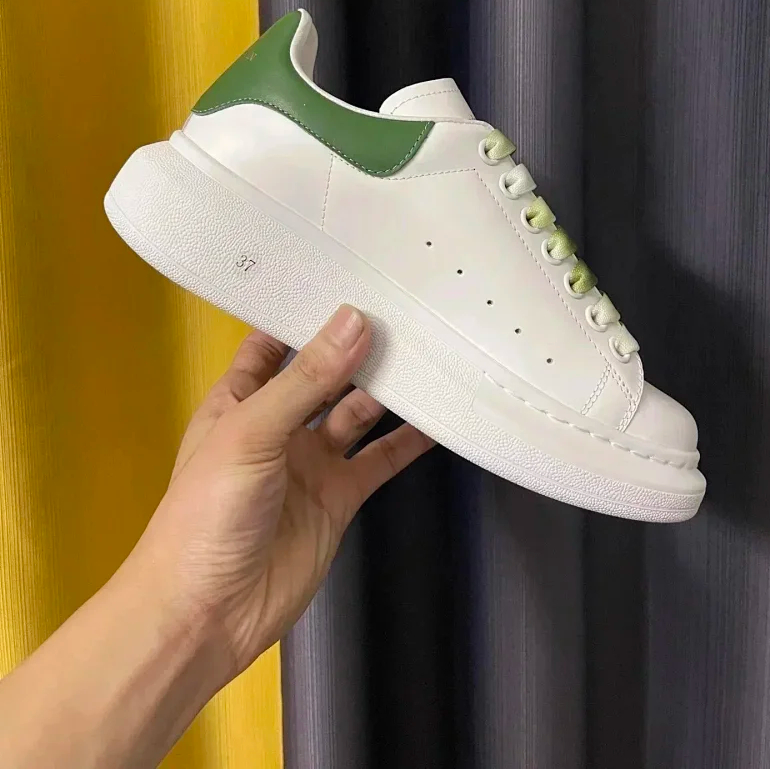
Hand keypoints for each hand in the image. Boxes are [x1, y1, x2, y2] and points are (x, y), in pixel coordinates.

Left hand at [127, 304, 433, 681]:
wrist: (205, 614)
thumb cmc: (204, 515)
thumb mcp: (251, 433)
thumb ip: (305, 380)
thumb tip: (353, 321)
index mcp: (238, 400)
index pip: (272, 343)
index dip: (304, 315)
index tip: (349, 281)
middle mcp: (276, 425)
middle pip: (323, 374)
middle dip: (357, 347)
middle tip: (405, 310)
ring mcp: (309, 463)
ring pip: (357, 412)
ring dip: (387, 389)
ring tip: (428, 353)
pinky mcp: (338, 499)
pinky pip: (379, 461)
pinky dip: (408, 442)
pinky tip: (439, 420)